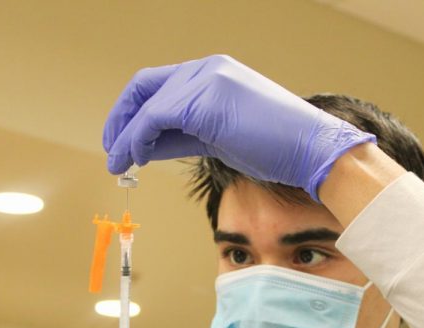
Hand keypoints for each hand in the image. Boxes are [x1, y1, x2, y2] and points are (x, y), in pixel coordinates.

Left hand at [103, 54, 374, 200]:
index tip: (126, 140)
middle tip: (112, 148)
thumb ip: (186, 135)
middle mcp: (208, 69)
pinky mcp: (203, 102)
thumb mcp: (223, 137)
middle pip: (146, 85)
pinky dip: (136, 139)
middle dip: (122, 117)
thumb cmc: (278, 149)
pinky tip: (132, 159)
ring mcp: (205, 81)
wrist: (312, 149)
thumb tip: (149, 146)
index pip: (163, 86)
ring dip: (125, 135)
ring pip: (147, 103)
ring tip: (117, 161)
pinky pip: (154, 118)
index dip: (137, 113)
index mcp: (216, 73)